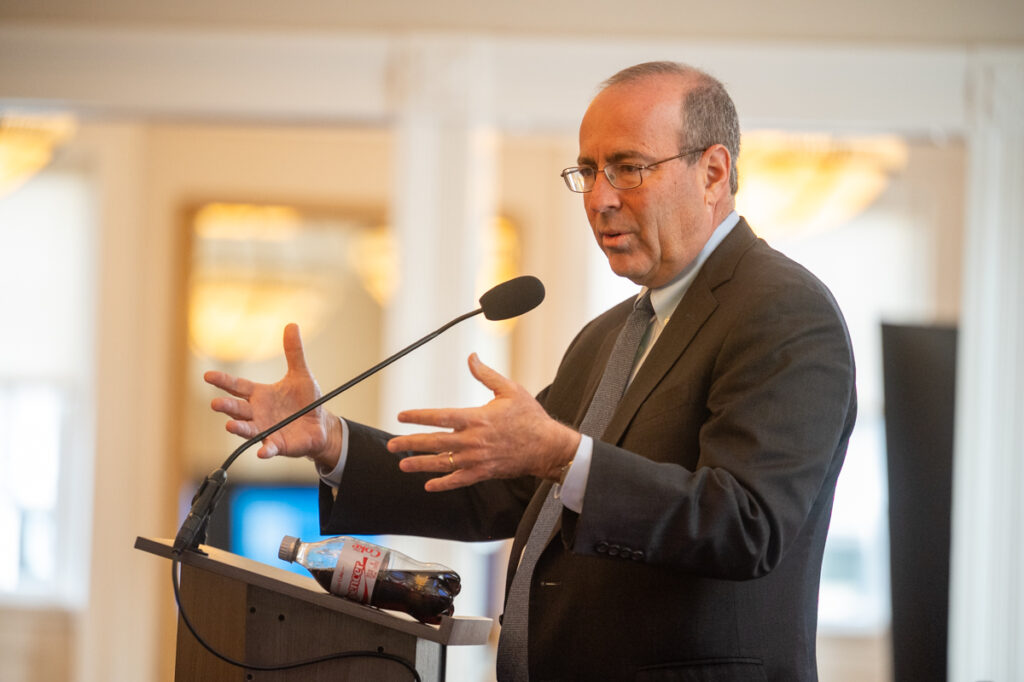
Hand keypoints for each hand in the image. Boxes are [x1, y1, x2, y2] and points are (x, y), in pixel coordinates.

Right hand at [204, 323, 342, 469]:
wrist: (320, 425)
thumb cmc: (306, 401)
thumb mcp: (301, 375)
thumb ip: (294, 353)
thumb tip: (291, 325)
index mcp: (260, 395)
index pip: (238, 386)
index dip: (223, 381)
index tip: (208, 376)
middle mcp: (258, 413)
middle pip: (237, 409)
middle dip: (226, 406)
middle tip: (216, 404)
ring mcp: (266, 430)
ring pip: (247, 429)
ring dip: (238, 428)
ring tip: (230, 426)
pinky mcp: (278, 445)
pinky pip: (270, 448)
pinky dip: (266, 450)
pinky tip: (262, 452)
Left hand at [389, 353, 580, 491]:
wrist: (547, 446)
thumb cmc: (530, 417)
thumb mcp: (510, 389)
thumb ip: (486, 375)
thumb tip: (471, 357)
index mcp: (476, 418)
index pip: (440, 416)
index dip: (418, 416)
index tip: (401, 416)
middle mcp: (473, 440)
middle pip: (434, 442)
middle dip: (410, 443)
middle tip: (391, 445)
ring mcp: (477, 459)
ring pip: (442, 463)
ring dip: (420, 464)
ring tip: (403, 464)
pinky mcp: (484, 473)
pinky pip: (459, 481)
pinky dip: (443, 484)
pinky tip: (429, 485)